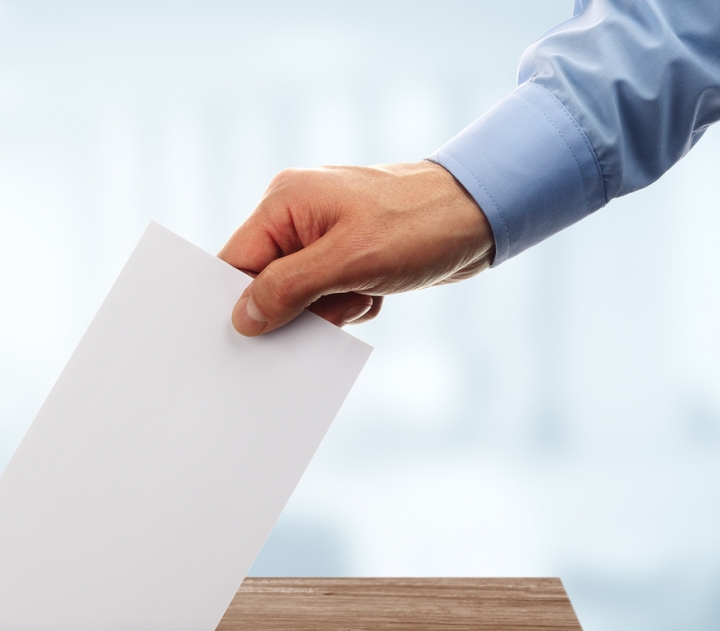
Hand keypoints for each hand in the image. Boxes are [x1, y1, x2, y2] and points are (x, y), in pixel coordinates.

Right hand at [218, 161, 494, 334]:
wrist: (484, 213)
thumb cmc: (419, 225)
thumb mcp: (348, 262)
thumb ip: (288, 289)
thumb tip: (242, 319)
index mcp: (284, 202)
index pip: (236, 262)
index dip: (237, 302)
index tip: (246, 339)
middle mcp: (296, 214)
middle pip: (265, 281)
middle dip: (295, 308)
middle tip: (329, 312)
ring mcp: (320, 232)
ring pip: (298, 295)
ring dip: (330, 309)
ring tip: (365, 293)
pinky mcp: (346, 251)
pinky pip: (327, 295)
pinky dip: (350, 304)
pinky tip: (376, 291)